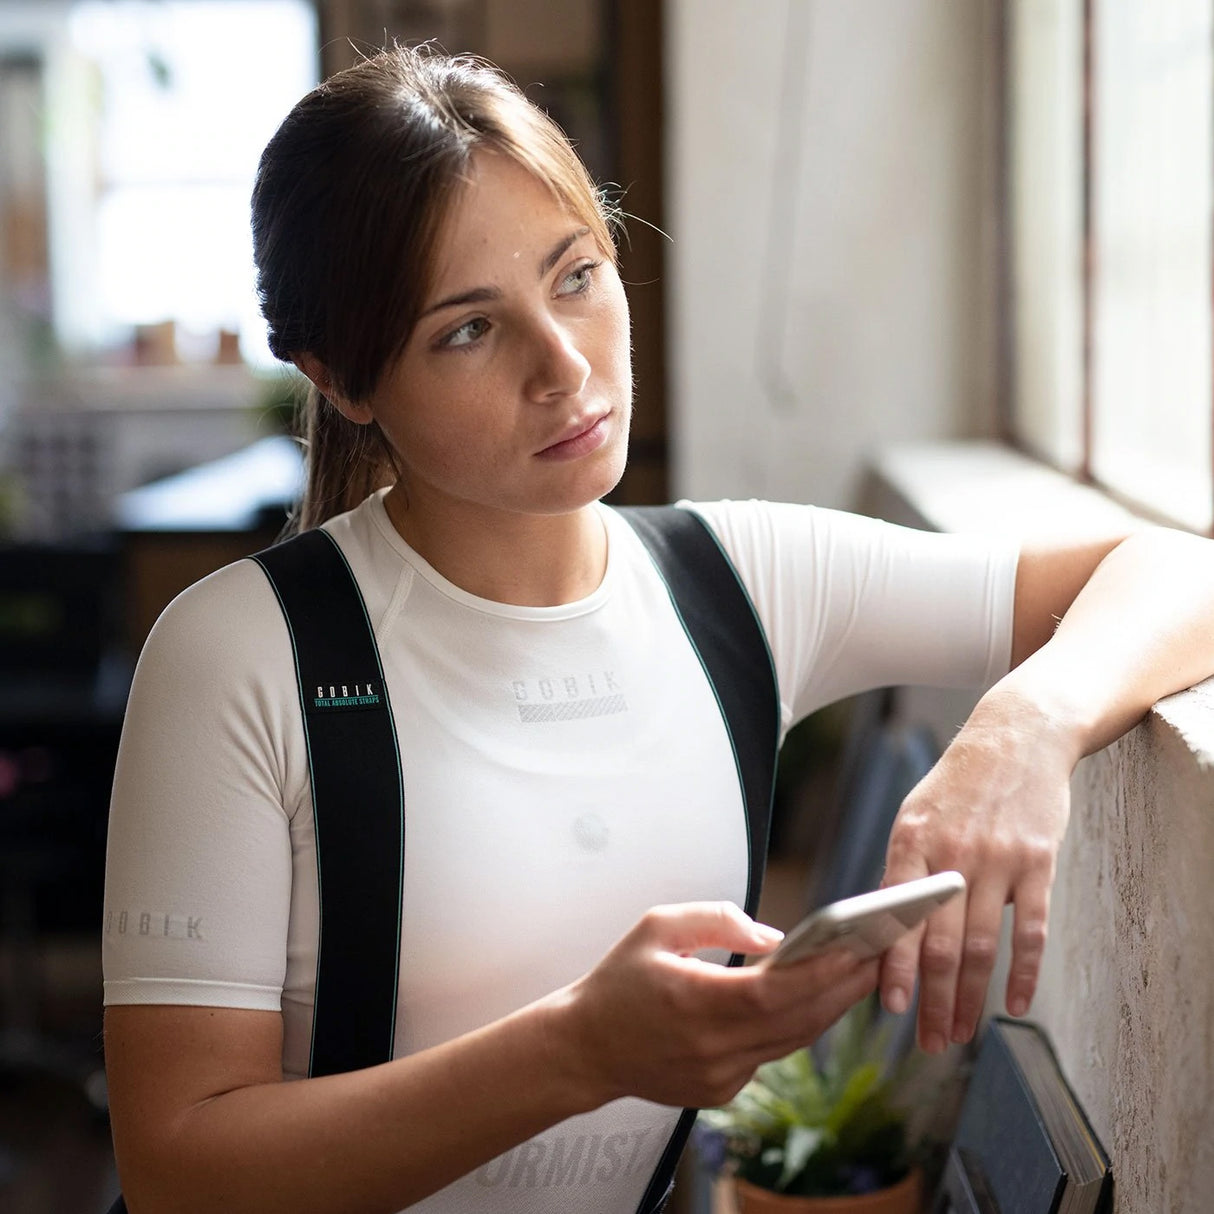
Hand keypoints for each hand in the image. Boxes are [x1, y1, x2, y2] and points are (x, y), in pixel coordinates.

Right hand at [558, 901, 878, 1109]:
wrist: (586, 1048)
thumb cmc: (619, 983)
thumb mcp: (657, 927)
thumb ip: (716, 919)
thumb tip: (772, 936)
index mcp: (693, 1003)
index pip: (775, 993)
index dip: (821, 972)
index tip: (856, 947)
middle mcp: (711, 1048)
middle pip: (797, 1021)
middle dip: (842, 987)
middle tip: (877, 954)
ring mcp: (719, 1076)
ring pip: (791, 1041)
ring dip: (828, 1007)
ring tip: (857, 971)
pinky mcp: (722, 1090)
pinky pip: (770, 1054)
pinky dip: (794, 1025)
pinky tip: (813, 998)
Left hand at [878, 688, 1074, 1051]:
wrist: (1015, 737)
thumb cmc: (957, 786)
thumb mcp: (915, 817)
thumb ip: (903, 872)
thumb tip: (884, 935)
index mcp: (911, 842)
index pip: (897, 918)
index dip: (895, 968)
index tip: (891, 1009)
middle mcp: (952, 854)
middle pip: (940, 944)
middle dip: (933, 1000)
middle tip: (929, 1042)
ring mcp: (998, 859)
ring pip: (981, 946)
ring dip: (970, 998)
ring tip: (961, 1033)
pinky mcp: (1038, 862)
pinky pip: (1031, 930)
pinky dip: (1024, 973)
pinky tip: (1015, 1005)